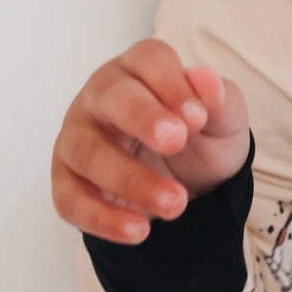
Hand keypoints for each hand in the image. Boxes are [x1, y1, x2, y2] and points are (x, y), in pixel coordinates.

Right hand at [51, 40, 248, 245]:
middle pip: (110, 96)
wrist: (190, 184)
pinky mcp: (67, 182)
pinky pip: (71, 199)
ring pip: (87, 152)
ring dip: (130, 179)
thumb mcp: (224, 122)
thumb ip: (220, 101)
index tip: (197, 117)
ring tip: (175, 203)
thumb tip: (205, 80)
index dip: (170, 84)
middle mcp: (100, 98)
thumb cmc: (199, 138)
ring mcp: (77, 138)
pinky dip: (103, 218)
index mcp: (139, 70)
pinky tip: (139, 231)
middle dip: (142, 118)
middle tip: (176, 143)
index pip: (147, 60)